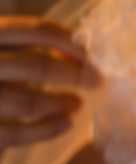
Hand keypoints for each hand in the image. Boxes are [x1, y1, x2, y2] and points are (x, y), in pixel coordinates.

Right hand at [0, 16, 100, 148]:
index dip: (71, 43)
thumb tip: (84, 54)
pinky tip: (66, 124)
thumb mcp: (5, 51)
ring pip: (27, 102)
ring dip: (60, 104)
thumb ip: (32, 49)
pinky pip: (15, 133)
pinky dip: (46, 130)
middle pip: (35, 67)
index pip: (37, 31)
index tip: (94, 55)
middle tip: (97, 81)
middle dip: (74, 75)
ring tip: (78, 103)